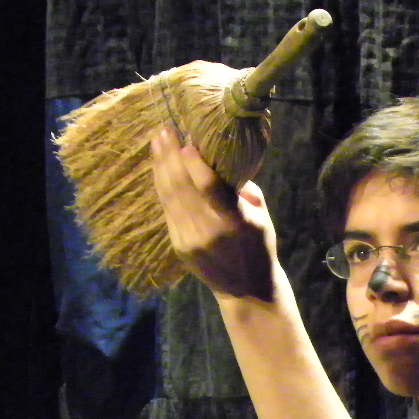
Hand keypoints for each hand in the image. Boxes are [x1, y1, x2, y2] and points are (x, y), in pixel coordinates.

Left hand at [150, 127, 276, 300]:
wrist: (246, 290)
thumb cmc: (259, 246)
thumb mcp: (261, 215)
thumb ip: (241, 188)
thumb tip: (220, 160)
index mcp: (236, 222)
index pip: (212, 189)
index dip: (196, 165)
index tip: (187, 141)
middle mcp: (209, 231)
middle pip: (183, 188)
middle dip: (171, 156)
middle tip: (164, 129)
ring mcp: (189, 239)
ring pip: (170, 197)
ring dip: (161, 166)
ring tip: (157, 141)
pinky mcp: (178, 245)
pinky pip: (167, 209)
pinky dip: (162, 185)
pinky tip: (159, 167)